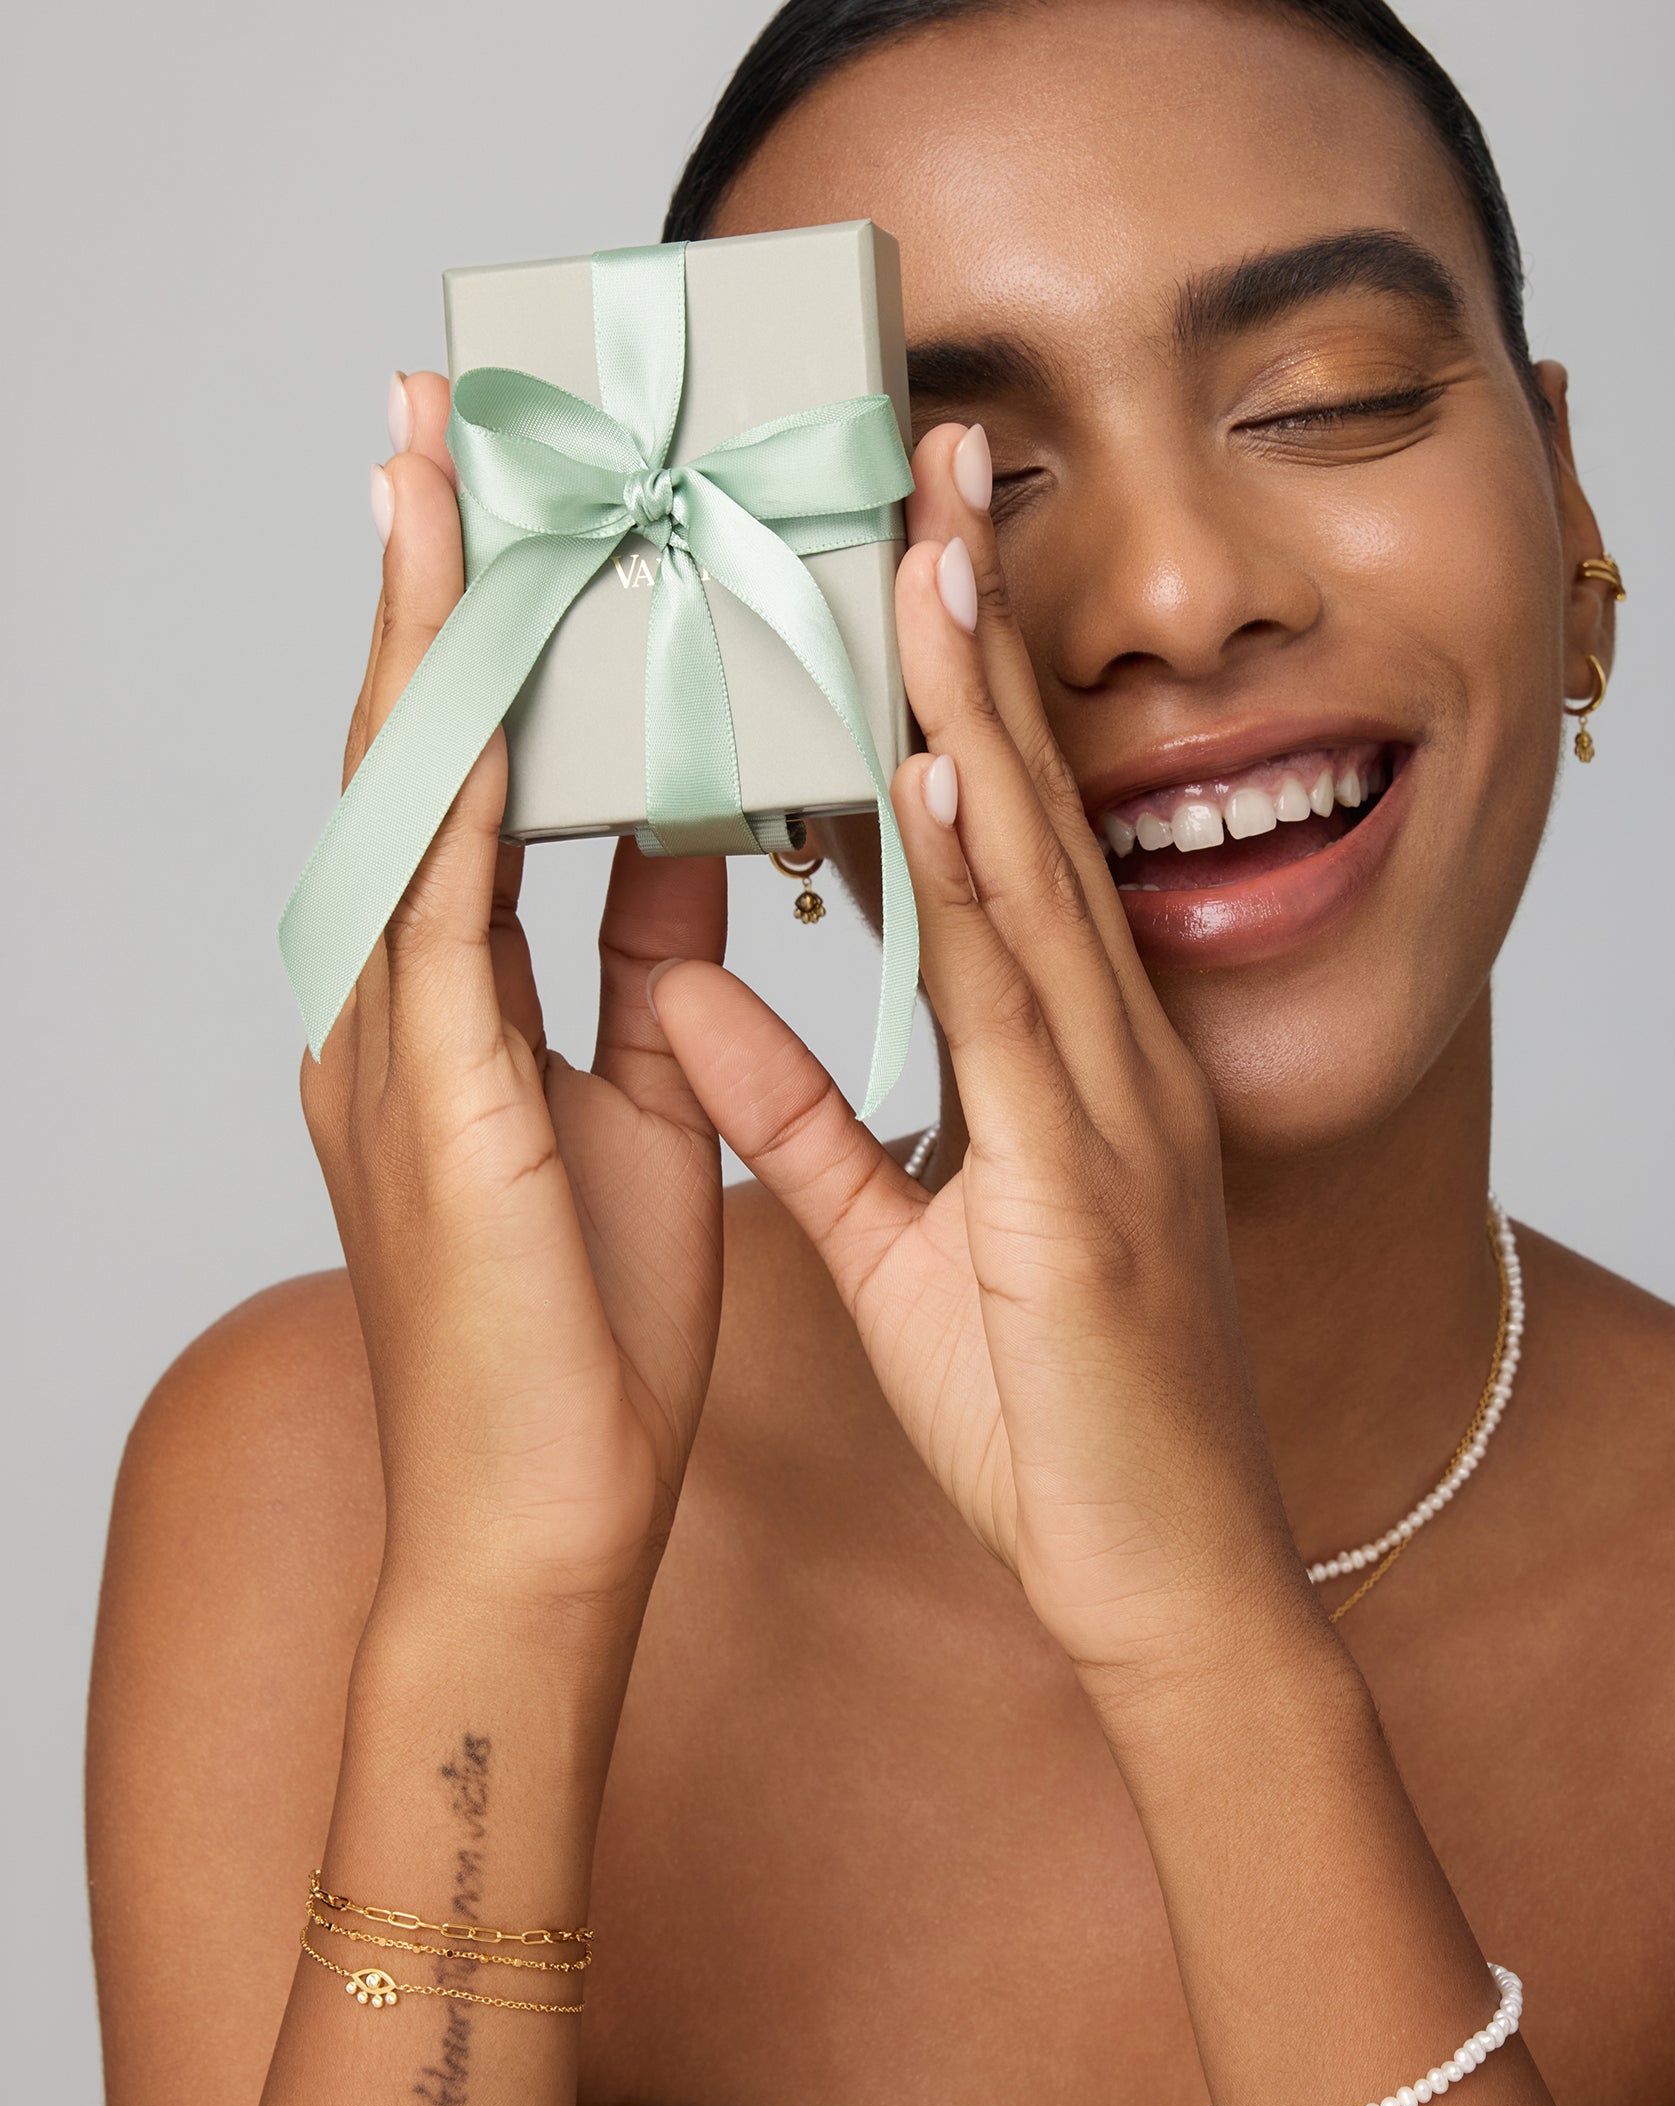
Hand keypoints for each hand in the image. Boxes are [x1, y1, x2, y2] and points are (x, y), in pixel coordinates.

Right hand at [302, 374, 725, 1627]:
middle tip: (436, 422)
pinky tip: (477, 663)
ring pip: (407, 793)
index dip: (485, 638)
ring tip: (431, 468)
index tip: (507, 504)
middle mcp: (395, 1003)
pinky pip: (441, 902)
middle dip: (427, 583)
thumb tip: (693, 851)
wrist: (539, 1520)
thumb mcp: (641, 1104)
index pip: (474, 782)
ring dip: (425, 628)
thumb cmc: (582, 1333)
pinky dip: (461, 776)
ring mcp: (387, 1046)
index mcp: (453, 1009)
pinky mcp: (424, 1100)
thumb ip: (653, 972)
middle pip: (417, 751)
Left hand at [652, 424, 1314, 1681]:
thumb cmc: (1057, 1427)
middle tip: (932, 466)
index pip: (988, 848)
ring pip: (1031, 875)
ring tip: (923, 548)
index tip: (891, 563)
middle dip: (967, 638)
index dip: (941, 697)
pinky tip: (938, 771)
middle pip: (1022, 815)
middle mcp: (1102, 1062)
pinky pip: (1022, 1015)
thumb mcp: (899, 1246)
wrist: (1168, 1585)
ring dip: (971, 706)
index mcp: (1060, 1073)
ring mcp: (1113, 1114)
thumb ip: (799, 1120)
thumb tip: (686, 1006)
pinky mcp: (1095, 1190)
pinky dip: (981, 883)